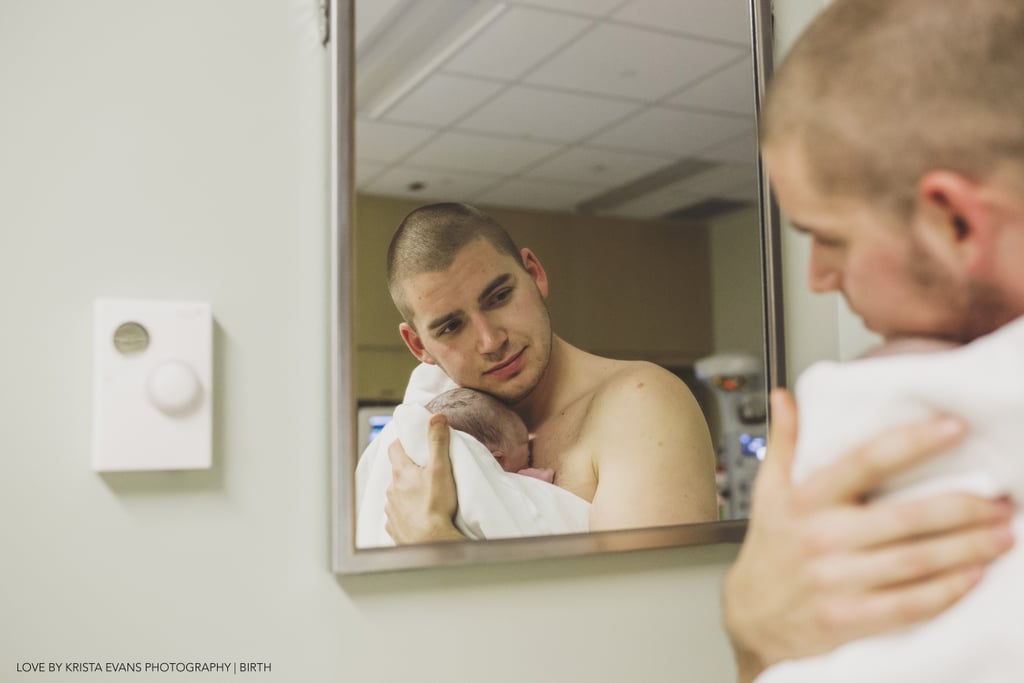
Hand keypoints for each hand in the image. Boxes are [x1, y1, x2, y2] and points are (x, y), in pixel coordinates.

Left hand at [384, 413, 463, 542]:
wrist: (431, 543)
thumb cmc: (437, 506)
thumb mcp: (441, 469)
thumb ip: (438, 442)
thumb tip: (436, 417)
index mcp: (401, 473)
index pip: (395, 448)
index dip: (404, 443)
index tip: (414, 443)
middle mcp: (392, 490)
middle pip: (397, 472)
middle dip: (409, 469)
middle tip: (426, 471)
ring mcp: (391, 510)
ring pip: (397, 494)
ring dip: (407, 492)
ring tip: (425, 496)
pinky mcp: (394, 527)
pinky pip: (398, 515)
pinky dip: (406, 513)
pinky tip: (419, 516)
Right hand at [723, 389, 1014, 682]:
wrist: (753, 620)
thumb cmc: (770, 552)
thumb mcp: (767, 492)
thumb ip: (783, 443)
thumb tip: (785, 399)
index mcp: (805, 500)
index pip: (864, 461)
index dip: (912, 442)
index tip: (953, 427)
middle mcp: (821, 538)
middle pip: (905, 516)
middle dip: (963, 507)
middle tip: (1000, 499)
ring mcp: (835, 581)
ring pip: (916, 561)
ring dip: (967, 547)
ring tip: (1002, 534)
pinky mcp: (848, 619)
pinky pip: (910, 605)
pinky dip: (948, 591)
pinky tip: (973, 576)